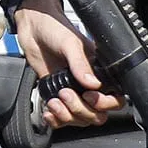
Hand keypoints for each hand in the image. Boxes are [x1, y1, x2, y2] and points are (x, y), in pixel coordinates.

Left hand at [14, 0, 125, 127]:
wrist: (33, 28)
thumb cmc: (56, 29)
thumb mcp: (71, 44)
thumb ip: (81, 64)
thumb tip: (93, 83)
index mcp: (101, 72)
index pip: (115, 98)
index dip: (104, 103)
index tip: (88, 95)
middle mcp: (90, 86)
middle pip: (97, 114)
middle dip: (81, 110)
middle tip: (65, 94)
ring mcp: (74, 92)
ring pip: (81, 119)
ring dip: (67, 116)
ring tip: (54, 102)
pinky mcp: (57, 96)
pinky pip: (63, 118)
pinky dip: (56, 120)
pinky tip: (49, 111)